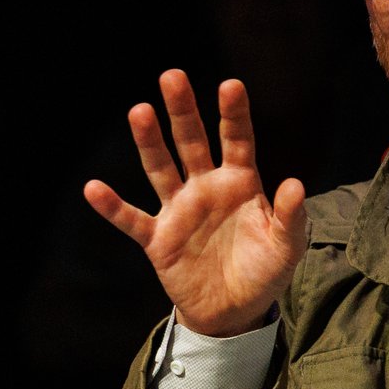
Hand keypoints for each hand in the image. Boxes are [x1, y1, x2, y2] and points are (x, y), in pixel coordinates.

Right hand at [84, 70, 306, 337]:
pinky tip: (93, 188)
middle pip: (191, 142)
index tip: (230, 85)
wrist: (234, 312)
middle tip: (172, 77)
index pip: (236, 140)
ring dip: (149, 142)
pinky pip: (132, 219)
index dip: (233, 114)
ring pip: (160, 169)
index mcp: (239, 183)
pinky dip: (112, 207)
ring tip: (139, 111)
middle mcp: (205, 188)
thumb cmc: (263, 272)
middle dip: (182, 111)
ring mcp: (179, 210)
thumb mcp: (285, 247)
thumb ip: (290, 217)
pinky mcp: (158, 239)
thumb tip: (295, 183)